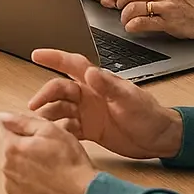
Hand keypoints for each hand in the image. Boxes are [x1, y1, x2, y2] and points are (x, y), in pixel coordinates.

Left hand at [0, 112, 97, 193]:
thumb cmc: (70, 163)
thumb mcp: (50, 130)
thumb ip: (22, 121)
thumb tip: (3, 116)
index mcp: (12, 148)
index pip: (4, 127)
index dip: (21, 126)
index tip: (35, 133)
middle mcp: (7, 167)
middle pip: (10, 147)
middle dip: (24, 145)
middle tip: (48, 149)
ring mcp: (12, 185)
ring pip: (14, 165)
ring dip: (26, 162)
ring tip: (49, 166)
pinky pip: (19, 182)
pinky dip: (28, 179)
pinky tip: (46, 179)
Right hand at [28, 48, 183, 159]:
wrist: (160, 139)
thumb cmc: (149, 115)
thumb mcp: (129, 98)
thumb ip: (109, 86)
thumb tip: (90, 73)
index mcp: (99, 83)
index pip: (73, 65)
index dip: (55, 58)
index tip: (37, 54)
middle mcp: (90, 96)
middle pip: (60, 90)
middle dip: (45, 95)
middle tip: (33, 106)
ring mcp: (88, 113)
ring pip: (60, 109)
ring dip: (49, 115)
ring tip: (40, 124)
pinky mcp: (90, 130)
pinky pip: (68, 128)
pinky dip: (59, 131)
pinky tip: (54, 136)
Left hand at [105, 0, 193, 45]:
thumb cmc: (191, 6)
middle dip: (120, 2)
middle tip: (119, 8)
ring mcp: (168, 6)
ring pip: (134, 7)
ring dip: (124, 16)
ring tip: (126, 20)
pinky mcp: (169, 22)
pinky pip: (143, 22)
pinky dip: (132, 25)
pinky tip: (132, 27)